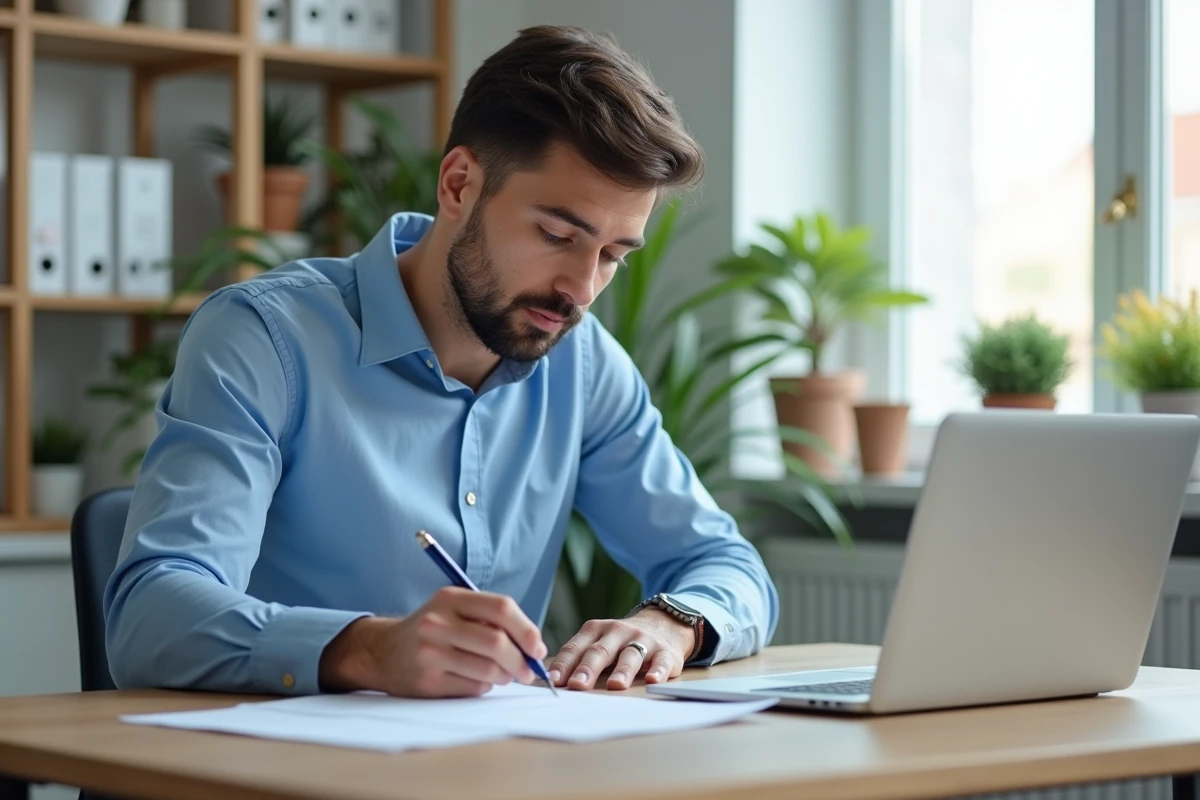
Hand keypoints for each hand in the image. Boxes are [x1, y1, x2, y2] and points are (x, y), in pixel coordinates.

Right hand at [318, 587, 547, 697]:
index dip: (527, 629)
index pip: (501, 608)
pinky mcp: (427, 682)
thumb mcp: (454, 609)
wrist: (382, 652)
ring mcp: (430, 653)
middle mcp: (437, 622)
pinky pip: (472, 688)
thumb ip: (491, 619)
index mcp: (450, 598)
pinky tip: (474, 680)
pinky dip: (484, 687)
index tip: (538, 648)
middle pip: (497, 643)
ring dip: (504, 677)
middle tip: (529, 672)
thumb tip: (534, 647)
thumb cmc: (433, 630)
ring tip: (500, 675)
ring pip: (488, 670)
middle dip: (521, 661)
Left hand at [547, 608, 694, 690]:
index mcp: (597, 630)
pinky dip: (658, 671)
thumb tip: (550, 682)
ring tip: (615, 685)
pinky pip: (661, 661)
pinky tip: (653, 681)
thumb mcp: (599, 641)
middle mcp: (618, 632)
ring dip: (622, 671)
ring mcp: (643, 641)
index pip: (576, 647)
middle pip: (601, 650)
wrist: (664, 624)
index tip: (553, 681)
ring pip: (631, 655)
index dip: (564, 664)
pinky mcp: (666, 652)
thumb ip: (578, 658)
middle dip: (588, 668)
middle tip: (577, 685)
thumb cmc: (621, 641)